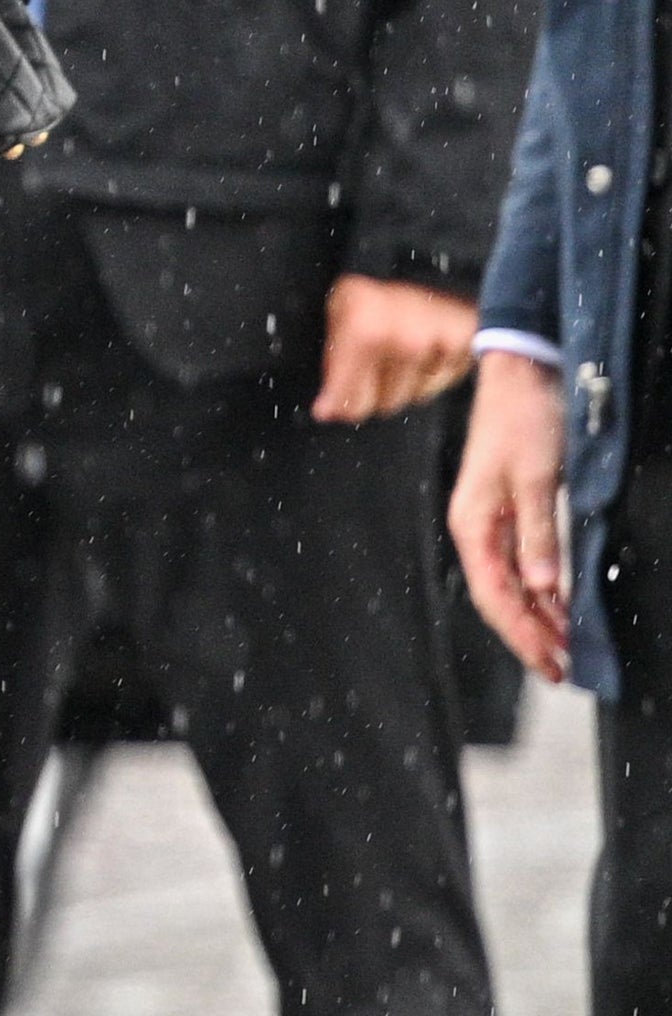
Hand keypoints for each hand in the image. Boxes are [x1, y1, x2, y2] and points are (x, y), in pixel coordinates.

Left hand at [312, 273, 477, 422]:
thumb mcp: (338, 313)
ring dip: (401, 382)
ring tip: (396, 350)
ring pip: (412, 397)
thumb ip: (331, 364)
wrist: (422, 262)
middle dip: (372, 391)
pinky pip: (440, 383)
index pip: (352, 401)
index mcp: (366, 333)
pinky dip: (429, 373)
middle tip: (369, 366)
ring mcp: (439, 345)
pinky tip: (421, 350)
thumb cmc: (375, 291)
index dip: (340, 407)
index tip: (332, 408)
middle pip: (383, 404)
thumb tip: (325, 409)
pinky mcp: (465, 347)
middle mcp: (405, 342)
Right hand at [447, 349, 569, 681]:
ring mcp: (495, 519)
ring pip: (513, 583)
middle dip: (529, 635)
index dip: (523, 634)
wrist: (525, 371)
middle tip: (564, 668)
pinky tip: (561, 603)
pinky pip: (525, 563)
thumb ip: (538, 533)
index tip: (553, 664)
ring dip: (538, 617)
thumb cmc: (523, 417)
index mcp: (472, 523)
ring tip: (566, 645)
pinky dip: (543, 590)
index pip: (495, 596)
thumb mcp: (536, 477)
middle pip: (500, 597)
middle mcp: (478, 527)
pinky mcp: (515, 508)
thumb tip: (543, 587)